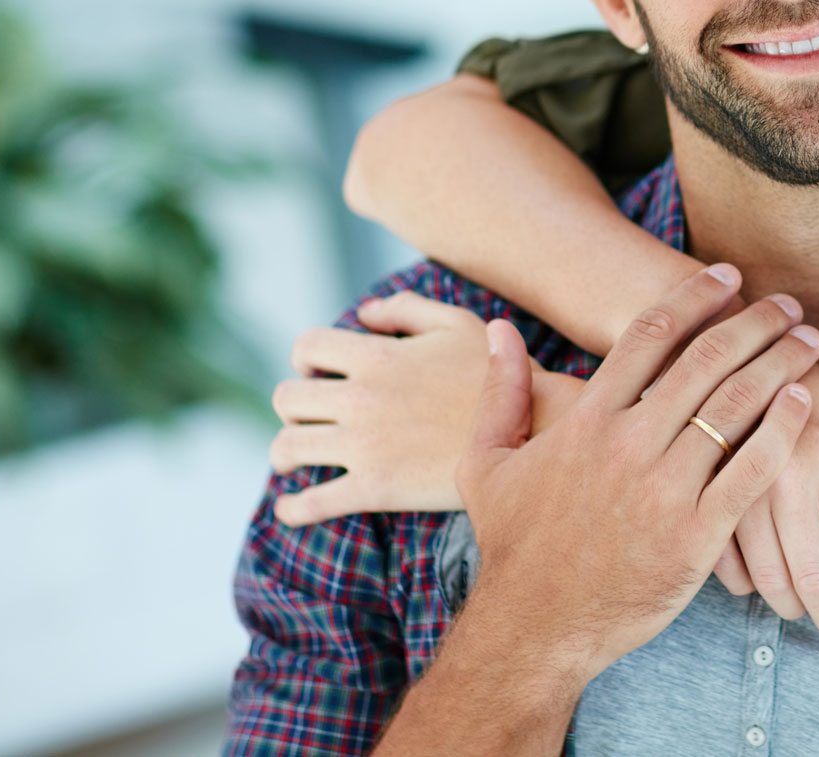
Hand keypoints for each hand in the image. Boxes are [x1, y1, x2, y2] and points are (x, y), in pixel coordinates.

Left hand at [268, 293, 489, 525]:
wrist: (533, 430)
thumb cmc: (498, 374)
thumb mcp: (458, 323)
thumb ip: (407, 309)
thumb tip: (365, 313)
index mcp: (377, 355)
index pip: (306, 347)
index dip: (306, 358)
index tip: (317, 372)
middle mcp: (361, 398)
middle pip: (287, 399)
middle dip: (292, 407)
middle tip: (307, 417)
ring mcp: (364, 445)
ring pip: (288, 448)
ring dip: (285, 453)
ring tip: (295, 459)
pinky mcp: (375, 489)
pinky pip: (313, 503)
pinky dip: (293, 509)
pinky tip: (290, 510)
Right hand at [459, 263, 818, 678]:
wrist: (534, 629)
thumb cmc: (514, 546)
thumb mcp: (487, 464)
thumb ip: (498, 391)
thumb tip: (499, 328)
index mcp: (586, 421)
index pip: (649, 335)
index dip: (695, 296)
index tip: (729, 276)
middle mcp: (627, 445)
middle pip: (705, 360)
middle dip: (755, 322)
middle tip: (788, 303)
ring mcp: (663, 490)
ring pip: (736, 407)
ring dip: (780, 364)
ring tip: (809, 342)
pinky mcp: (695, 536)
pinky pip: (752, 472)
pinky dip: (783, 430)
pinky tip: (805, 403)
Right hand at [714, 363, 818, 633]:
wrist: (723, 358)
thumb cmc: (804, 389)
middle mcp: (790, 475)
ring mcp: (744, 490)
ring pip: (773, 581)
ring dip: (792, 605)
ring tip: (803, 602)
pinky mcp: (708, 500)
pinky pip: (731, 570)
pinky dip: (748, 587)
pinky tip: (761, 579)